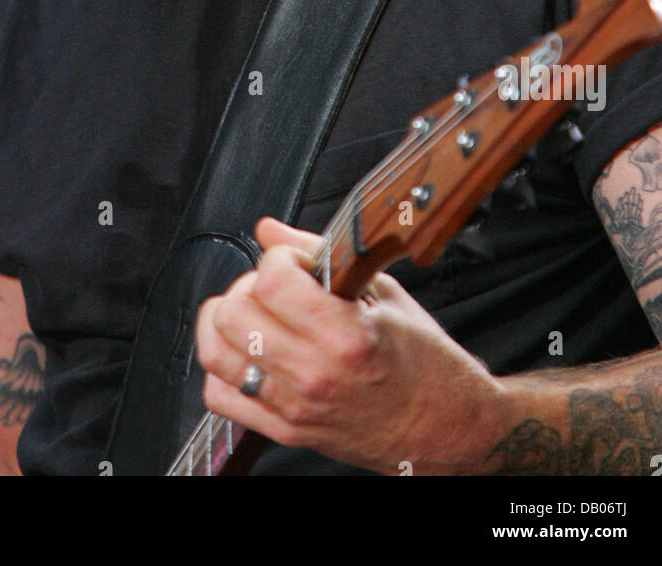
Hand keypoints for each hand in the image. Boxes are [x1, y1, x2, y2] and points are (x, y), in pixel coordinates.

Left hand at [195, 217, 507, 474]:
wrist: (444, 426)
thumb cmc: (423, 361)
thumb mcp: (384, 293)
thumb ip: (319, 255)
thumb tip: (271, 231)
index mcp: (344, 336)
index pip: (271, 281)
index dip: (278, 260)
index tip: (296, 263)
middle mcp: (313, 375)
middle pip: (233, 314)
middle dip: (249, 286)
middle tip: (276, 286)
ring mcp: (294, 407)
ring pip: (216, 353)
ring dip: (228, 323)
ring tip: (257, 315)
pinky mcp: (285, 430)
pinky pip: (221, 397)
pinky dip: (225, 370)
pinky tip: (251, 352)